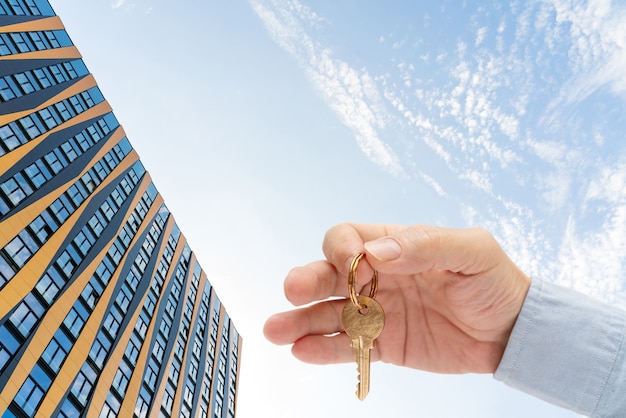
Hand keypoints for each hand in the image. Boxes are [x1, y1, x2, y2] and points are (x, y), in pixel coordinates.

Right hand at [264, 223, 530, 373]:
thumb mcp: (470, 251)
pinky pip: (348, 346)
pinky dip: (325, 349)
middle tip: (293, 291)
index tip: (351, 263)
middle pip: (329, 275)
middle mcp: (377, 277)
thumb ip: (424, 245)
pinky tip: (303, 351)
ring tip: (276, 331)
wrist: (514, 332)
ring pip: (329, 313)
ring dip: (301, 320)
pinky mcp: (384, 345)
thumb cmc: (494, 281)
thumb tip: (377, 251)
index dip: (341, 248)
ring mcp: (377, 312)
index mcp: (394, 246)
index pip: (349, 239)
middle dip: (308, 280)